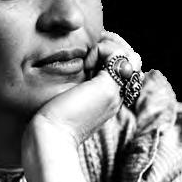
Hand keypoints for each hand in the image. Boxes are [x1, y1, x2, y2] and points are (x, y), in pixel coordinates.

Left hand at [27, 30, 141, 146]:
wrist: (51, 137)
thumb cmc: (50, 120)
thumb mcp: (67, 97)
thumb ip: (76, 84)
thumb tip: (75, 65)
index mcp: (107, 98)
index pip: (123, 67)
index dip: (110, 53)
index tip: (88, 54)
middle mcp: (116, 95)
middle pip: (130, 59)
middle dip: (113, 44)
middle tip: (91, 48)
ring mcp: (115, 91)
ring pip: (129, 55)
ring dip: (108, 46)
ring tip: (87, 58)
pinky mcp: (107, 87)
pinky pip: (117, 54)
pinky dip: (102, 49)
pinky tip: (85, 62)